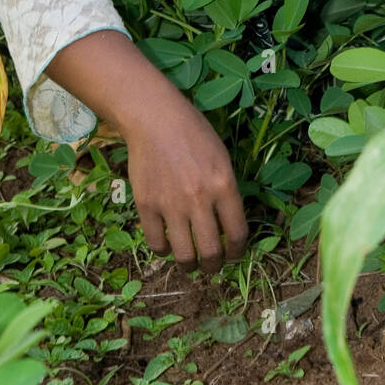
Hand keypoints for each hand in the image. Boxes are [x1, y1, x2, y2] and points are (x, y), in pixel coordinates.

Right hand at [43, 30, 249, 275]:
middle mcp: (199, 199)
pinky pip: (157, 243)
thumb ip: (226, 192)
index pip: (237, 234)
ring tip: (190, 263)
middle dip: (215, 266)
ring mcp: (171, 205)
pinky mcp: (146, 206)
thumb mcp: (222, 158)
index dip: (237, 251)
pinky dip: (164, 251)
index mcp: (224, 185)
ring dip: (190, 266)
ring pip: (184, 256)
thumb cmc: (193, 133)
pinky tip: (167, 246)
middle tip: (212, 266)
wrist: (154, 118)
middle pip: (212, 252)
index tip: (233, 255)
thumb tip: (228, 226)